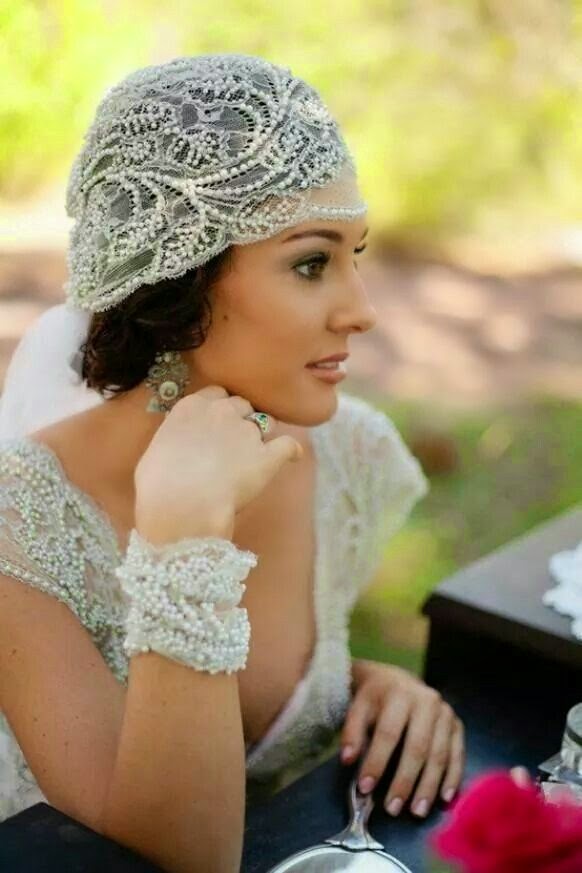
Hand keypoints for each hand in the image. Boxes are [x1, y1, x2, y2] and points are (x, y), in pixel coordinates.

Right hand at [134, 386, 303, 544]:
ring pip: (264, 424)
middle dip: (241, 420)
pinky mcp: (267, 456)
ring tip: (255, 456)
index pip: (216, 394)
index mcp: (192, 406)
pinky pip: (288, 445)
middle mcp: (222, 411)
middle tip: (234, 443)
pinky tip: (293, 457)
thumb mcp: (157, 450)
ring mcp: (247, 432)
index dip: (219, 409)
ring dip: (261, 436)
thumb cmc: (158, 483)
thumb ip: (176, 439)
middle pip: (242, 405)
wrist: (181, 503)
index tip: (217, 424)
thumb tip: (183, 446)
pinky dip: (291, 451)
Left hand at [340, 660, 464, 817]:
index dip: (376, 761)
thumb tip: (348, 760)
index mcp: (399, 694)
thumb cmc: (375, 700)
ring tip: (416, 811)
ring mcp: (445, 713)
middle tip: (393, 808)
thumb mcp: (358, 708)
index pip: (388, 733)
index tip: (365, 788)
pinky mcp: (457, 724)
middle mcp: (427, 701)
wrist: (396, 680)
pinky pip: (457, 754)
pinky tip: (444, 799)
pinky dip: (452, 778)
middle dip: (405, 781)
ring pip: (439, 754)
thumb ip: (352, 733)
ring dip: (429, 786)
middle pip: (417, 746)